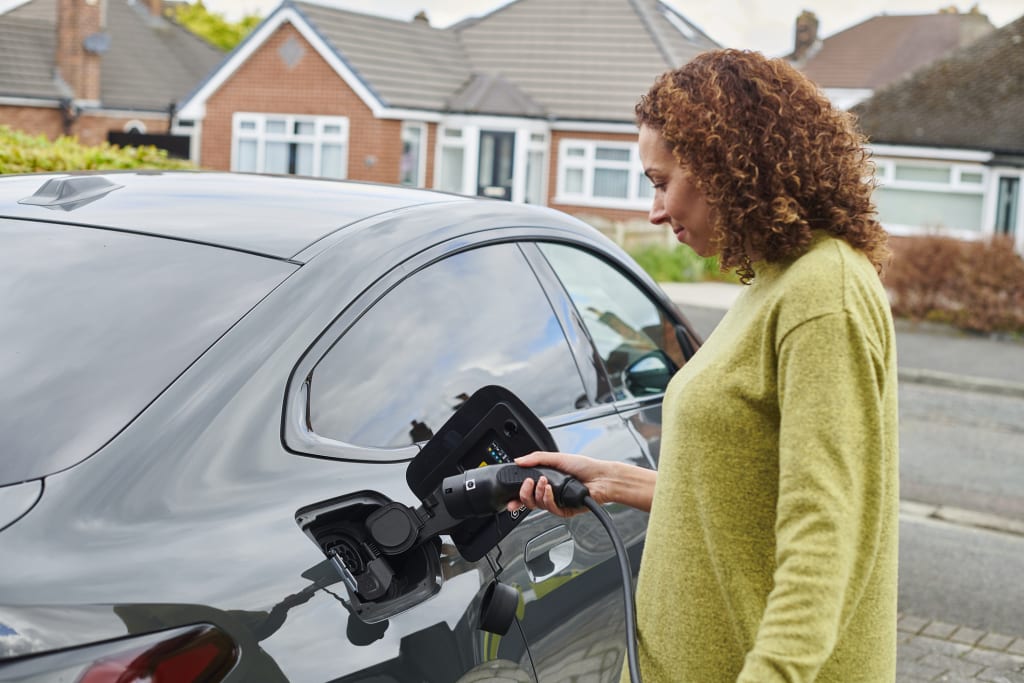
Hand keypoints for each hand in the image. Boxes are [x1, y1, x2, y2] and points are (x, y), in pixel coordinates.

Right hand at [505, 451, 619, 517]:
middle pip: (528, 501)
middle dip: (523, 493)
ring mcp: (557, 502)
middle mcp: (550, 493)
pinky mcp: (564, 511)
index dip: (516, 495)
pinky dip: (547, 498)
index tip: (509, 496)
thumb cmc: (585, 467)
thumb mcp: (557, 457)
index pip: (527, 490)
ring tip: (544, 482)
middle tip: (526, 483)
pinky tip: (550, 489)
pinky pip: (550, 509)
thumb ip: (536, 458)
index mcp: (547, 481)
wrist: (602, 478)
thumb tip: (518, 460)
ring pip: (537, 505)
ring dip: (538, 492)